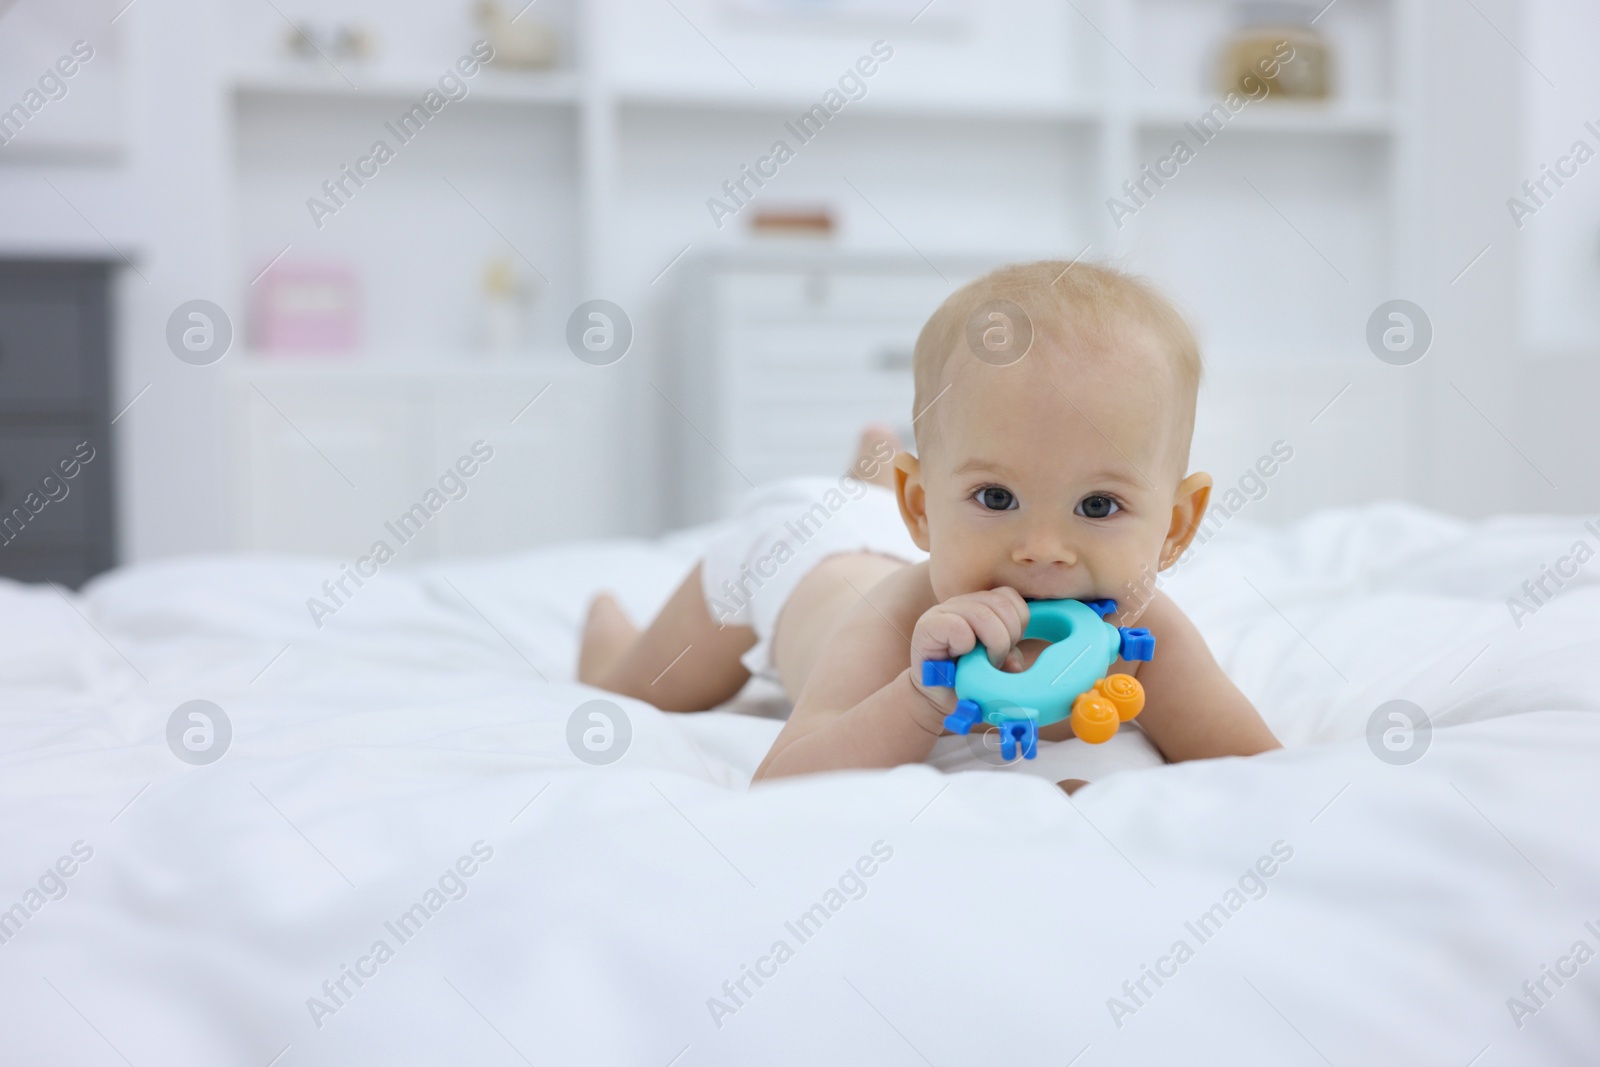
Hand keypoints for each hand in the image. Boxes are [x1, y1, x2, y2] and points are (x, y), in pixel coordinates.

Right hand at [911, 588, 1028, 689]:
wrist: (936, 697)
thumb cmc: (968, 680)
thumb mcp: (998, 668)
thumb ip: (1011, 656)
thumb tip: (1016, 663)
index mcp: (980, 604)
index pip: (1008, 596)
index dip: (1018, 622)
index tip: (1010, 647)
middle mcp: (962, 603)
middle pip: (1000, 604)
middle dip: (1008, 637)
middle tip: (997, 660)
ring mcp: (943, 611)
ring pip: (983, 614)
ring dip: (992, 644)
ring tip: (985, 663)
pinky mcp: (927, 626)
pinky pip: (956, 626)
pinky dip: (966, 645)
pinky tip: (962, 658)